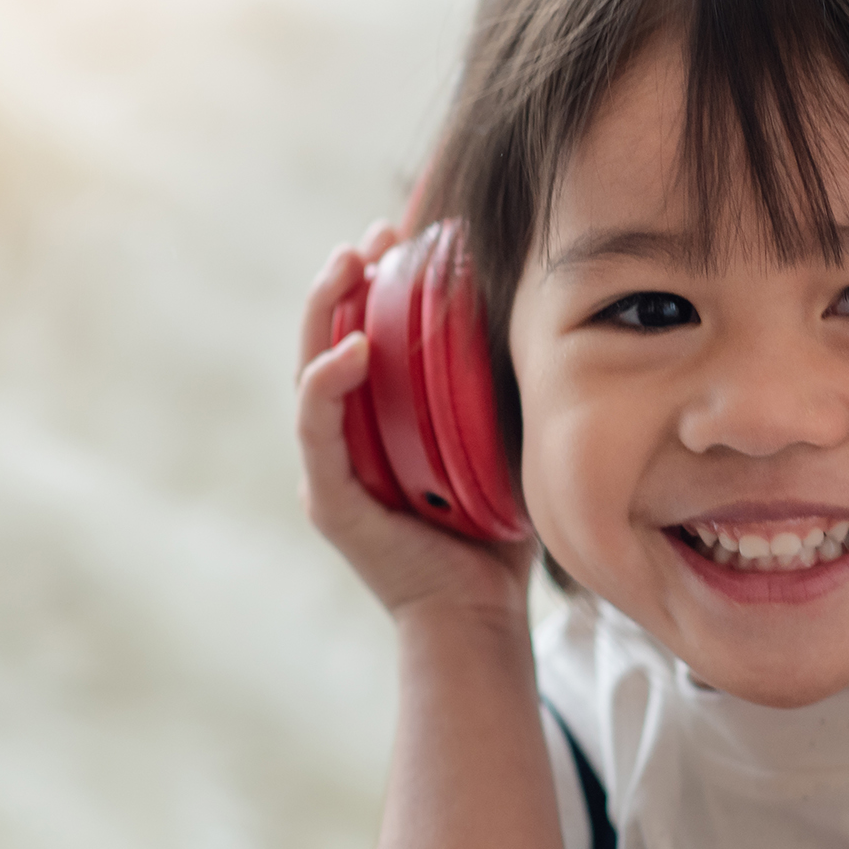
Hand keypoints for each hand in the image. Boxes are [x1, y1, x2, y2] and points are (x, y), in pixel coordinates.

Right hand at [297, 221, 536, 622]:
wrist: (480, 616)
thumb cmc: (496, 531)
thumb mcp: (501, 441)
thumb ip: (498, 389)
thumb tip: (537, 312)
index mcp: (377, 424)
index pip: (363, 336)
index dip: (374, 282)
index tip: (403, 233)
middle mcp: (344, 440)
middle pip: (326, 340)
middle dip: (344, 280)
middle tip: (374, 234)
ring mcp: (329, 468)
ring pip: (310, 370)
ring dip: (326, 310)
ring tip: (350, 261)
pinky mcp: (328, 498)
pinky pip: (317, 429)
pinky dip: (328, 383)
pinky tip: (353, 345)